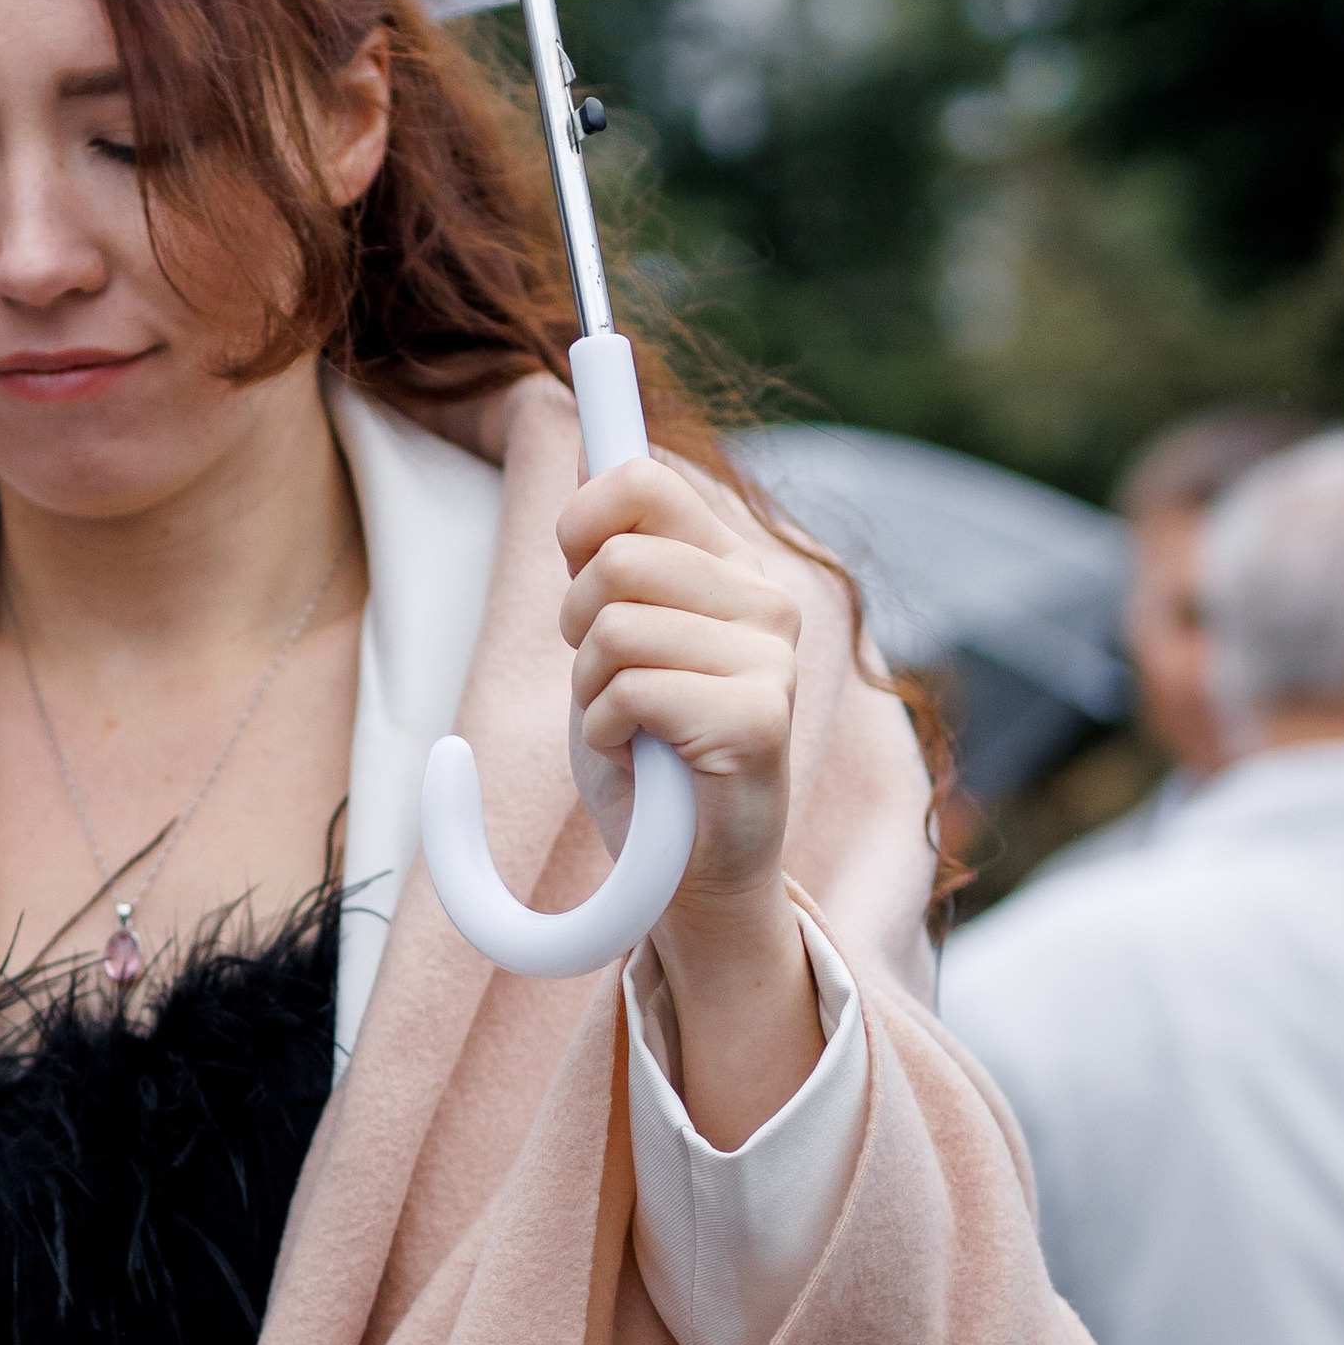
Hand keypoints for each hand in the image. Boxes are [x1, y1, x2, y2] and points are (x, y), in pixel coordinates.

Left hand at [558, 458, 820, 1149]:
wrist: (688, 876)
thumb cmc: (647, 760)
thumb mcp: (613, 641)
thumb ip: (608, 562)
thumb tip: (585, 468)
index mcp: (732, 568)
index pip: (641, 478)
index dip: (579, 518)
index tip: (573, 572)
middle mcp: (766, 600)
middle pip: (611, 559)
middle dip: (577, 630)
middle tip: (610, 687)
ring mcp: (771, 658)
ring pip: (614, 626)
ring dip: (593, 690)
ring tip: (631, 729)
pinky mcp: (759, 717)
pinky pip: (629, 689)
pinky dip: (608, 733)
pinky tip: (644, 760)